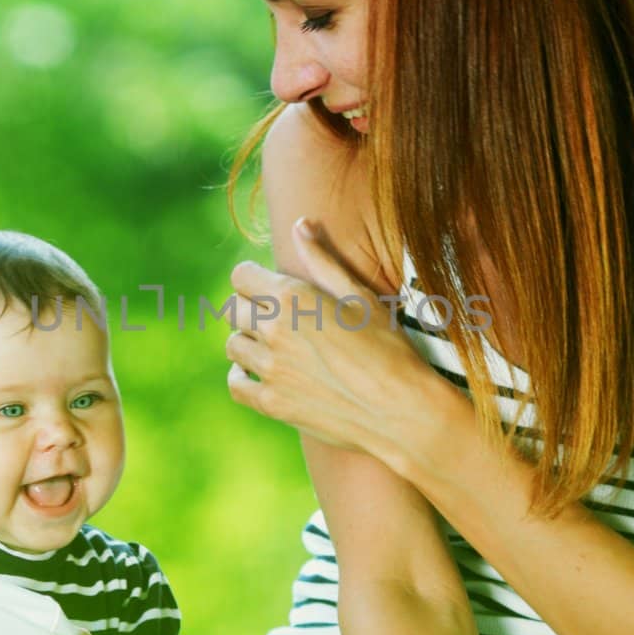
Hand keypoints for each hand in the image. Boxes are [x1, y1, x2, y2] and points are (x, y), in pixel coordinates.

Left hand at [225, 217, 439, 463]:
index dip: (253, 278)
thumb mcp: (361, 296)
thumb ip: (323, 260)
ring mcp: (270, 369)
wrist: (401, 410)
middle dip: (251, 308)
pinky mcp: (271, 402)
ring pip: (232, 345)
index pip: (241, 275)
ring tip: (272, 344)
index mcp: (293, 296)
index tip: (268, 286)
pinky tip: (260, 372)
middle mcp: (274, 330)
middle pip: (234, 309)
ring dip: (247, 341)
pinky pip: (235, 383)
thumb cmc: (389, 348)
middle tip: (276, 317)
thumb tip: (300, 225)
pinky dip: (242, 375)